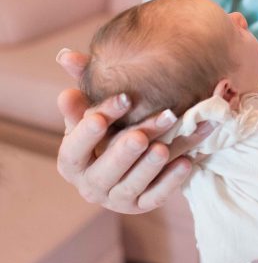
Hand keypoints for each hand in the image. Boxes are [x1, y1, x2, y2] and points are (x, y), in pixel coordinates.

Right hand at [56, 48, 210, 213]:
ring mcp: (117, 199)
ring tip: (162, 149)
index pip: (75, 148)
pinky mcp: (142, 205)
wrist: (131, 158)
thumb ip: (84, 88)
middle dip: (122, 152)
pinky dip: (170, 181)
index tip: (116, 103)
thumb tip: (67, 57)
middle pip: (104, 171)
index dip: (89, 129)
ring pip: (132, 186)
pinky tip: (186, 162)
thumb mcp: (92, 111)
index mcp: (71, 161)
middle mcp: (90, 184)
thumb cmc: (106, 129)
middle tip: (140, 136)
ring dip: (148, 168)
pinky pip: (156, 197)